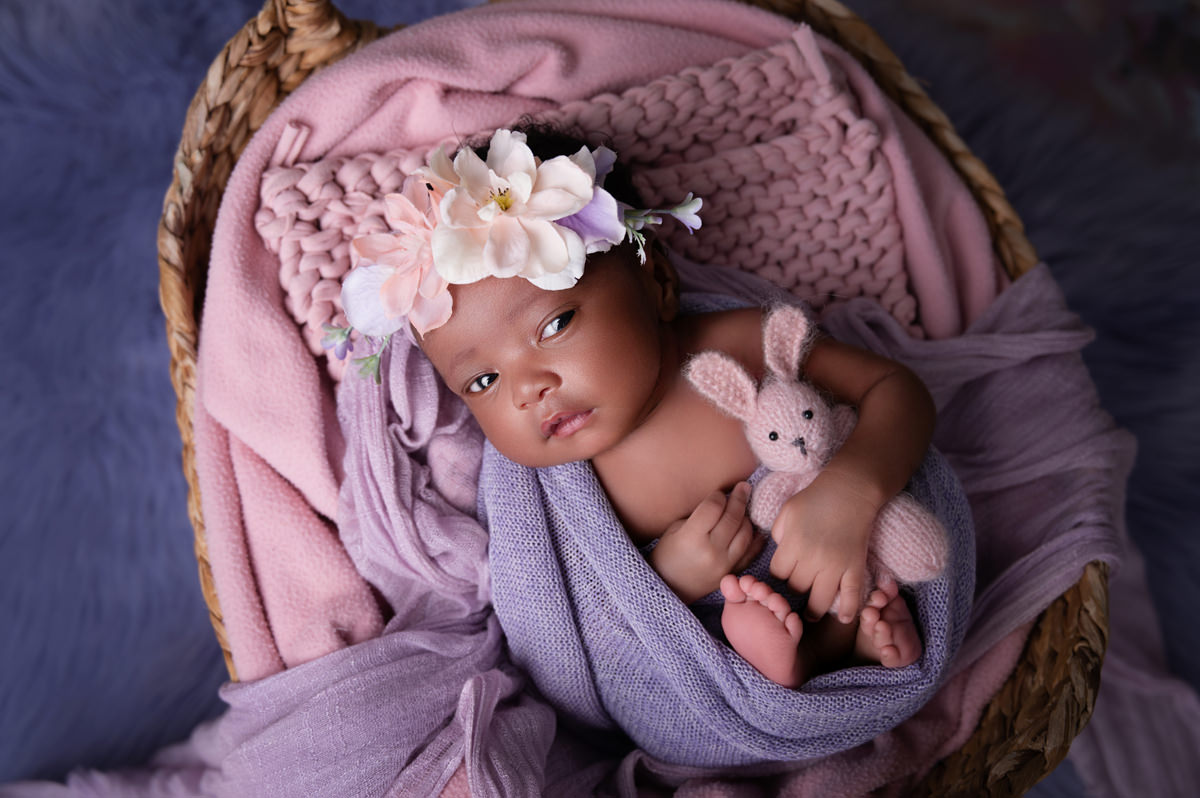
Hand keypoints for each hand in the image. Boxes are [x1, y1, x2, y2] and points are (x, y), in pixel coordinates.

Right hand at [649, 482, 764, 603]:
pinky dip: (756, 539)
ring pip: (745, 534)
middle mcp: (710, 551)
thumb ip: (699, 515)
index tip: (718, 492)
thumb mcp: (675, 529)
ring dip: (747, 518)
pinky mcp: (732, 573)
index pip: (713, 508)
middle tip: (744, 487)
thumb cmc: (668, 553)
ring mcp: (724, 564)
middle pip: (732, 518)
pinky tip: (756, 528)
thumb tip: (722, 500)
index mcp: (691, 538)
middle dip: (739, 498)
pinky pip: (751, 553)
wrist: (670, 587)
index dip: (718, 495)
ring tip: (744, 509)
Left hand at [767, 467, 876, 622]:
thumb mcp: (787, 511)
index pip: (777, 575)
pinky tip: (843, 619)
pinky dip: (848, 610)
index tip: (781, 576)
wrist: (849, 491)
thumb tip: (778, 551)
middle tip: (794, 592)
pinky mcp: (855, 567)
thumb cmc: (815, 498)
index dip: (776, 577)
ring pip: (819, 601)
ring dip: (813, 611)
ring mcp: (835, 566)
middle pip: (796, 589)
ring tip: (810, 615)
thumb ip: (778, 533)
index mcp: (792, 544)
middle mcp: (812, 559)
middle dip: (793, 591)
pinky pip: (851, 595)